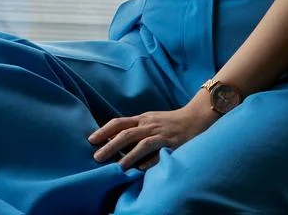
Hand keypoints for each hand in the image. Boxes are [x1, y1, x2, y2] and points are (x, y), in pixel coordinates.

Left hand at [88, 96, 219, 171]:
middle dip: (110, 145)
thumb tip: (114, 140)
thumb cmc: (170, 122)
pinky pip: (160, 152)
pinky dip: (150, 161)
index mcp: (142, 119)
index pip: (119, 123)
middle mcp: (149, 125)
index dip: (104, 130)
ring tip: (117, 167)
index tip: (91, 140)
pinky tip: (141, 169)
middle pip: (126, 134)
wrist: (196, 117)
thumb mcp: (150, 121)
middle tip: (97, 157)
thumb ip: (135, 129)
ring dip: (128, 156)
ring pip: (142, 143)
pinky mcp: (173, 143)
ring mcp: (161, 134)